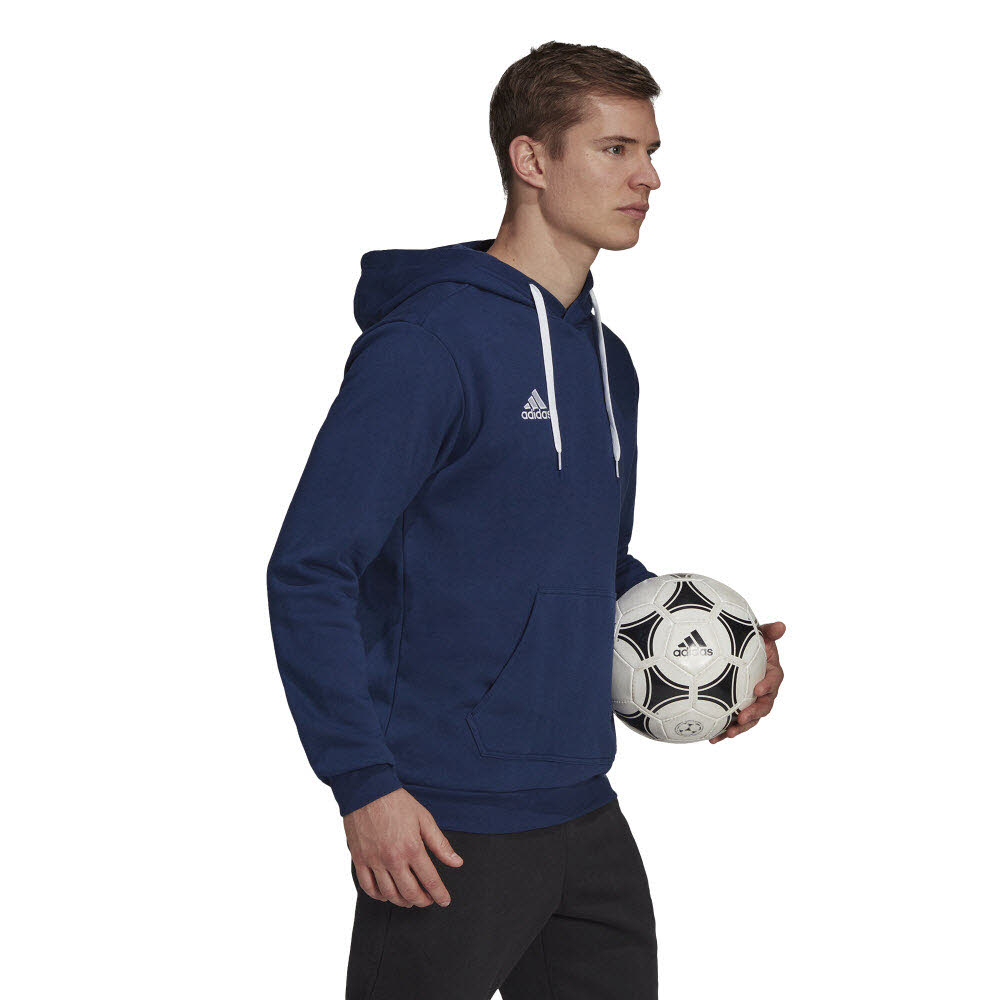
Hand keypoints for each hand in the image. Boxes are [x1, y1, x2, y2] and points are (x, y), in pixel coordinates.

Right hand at [344, 787, 463, 907]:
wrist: (368, 790)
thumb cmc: (397, 803)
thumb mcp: (424, 819)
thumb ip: (440, 844)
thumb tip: (457, 862)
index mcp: (412, 848)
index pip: (430, 881)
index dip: (439, 894)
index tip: (445, 901)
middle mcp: (393, 859)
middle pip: (410, 892)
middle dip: (423, 901)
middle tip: (428, 900)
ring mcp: (375, 861)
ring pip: (390, 894)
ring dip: (402, 902)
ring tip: (410, 900)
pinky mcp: (360, 860)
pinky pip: (368, 887)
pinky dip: (379, 896)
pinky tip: (387, 895)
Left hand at [709, 620, 785, 742]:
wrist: (733, 651)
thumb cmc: (749, 642)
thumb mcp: (759, 634)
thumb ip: (769, 631)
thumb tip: (781, 626)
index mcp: (771, 674)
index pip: (774, 681)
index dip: (768, 686)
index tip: (758, 689)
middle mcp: (764, 691)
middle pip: (764, 706)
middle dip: (755, 714)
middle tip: (742, 717)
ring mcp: (751, 702)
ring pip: (750, 719)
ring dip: (741, 728)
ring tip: (728, 733)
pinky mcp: (737, 710)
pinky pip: (732, 722)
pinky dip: (723, 731)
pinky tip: (712, 738)